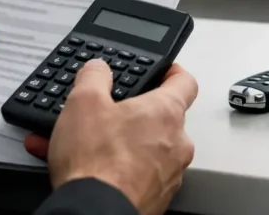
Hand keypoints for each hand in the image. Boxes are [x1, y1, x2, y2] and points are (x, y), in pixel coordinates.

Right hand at [25, 60, 197, 214]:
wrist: (95, 213)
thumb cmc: (96, 163)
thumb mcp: (83, 104)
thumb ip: (94, 77)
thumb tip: (97, 68)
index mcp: (166, 111)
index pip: (185, 82)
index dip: (172, 73)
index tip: (163, 72)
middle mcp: (177, 141)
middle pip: (163, 119)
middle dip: (136, 116)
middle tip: (109, 117)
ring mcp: (170, 172)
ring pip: (150, 149)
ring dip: (124, 145)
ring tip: (89, 147)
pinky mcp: (158, 196)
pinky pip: (141, 175)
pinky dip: (119, 170)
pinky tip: (92, 171)